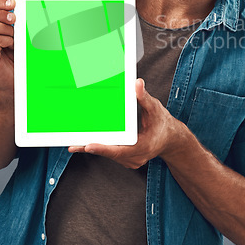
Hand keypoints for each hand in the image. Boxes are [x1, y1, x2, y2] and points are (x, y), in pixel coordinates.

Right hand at [0, 0, 15, 99]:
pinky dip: (8, 41)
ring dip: (7, 29)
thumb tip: (20, 9)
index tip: (13, 3)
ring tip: (14, 38)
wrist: (10, 82)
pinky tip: (13, 47)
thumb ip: (11, 23)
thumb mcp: (12, 35)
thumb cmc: (13, 57)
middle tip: (13, 18)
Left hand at [68, 78, 182, 167]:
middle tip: (74, 144)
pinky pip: (111, 153)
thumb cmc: (162, 123)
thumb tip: (137, 84)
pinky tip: (84, 144)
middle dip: (92, 147)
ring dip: (94, 147)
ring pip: (109, 154)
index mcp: (143, 146)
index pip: (121, 150)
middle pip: (111, 153)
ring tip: (74, 143)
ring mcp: (130, 160)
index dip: (104, 148)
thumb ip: (144, 97)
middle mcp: (135, 157)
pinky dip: (100, 147)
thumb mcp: (155, 108)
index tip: (89, 146)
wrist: (171, 138)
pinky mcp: (126, 158)